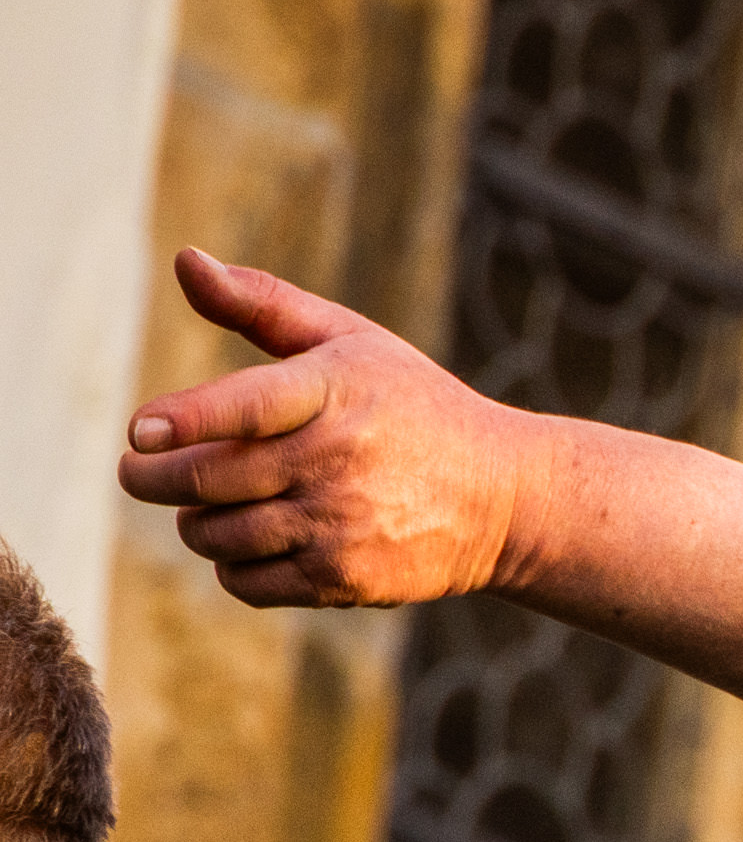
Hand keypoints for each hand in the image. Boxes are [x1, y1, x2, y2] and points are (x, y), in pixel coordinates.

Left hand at [116, 249, 563, 607]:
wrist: (506, 499)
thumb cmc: (413, 407)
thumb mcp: (350, 341)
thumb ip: (263, 303)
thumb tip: (185, 260)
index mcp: (337, 390)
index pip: (240, 408)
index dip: (181, 420)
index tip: (141, 429)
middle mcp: (339, 460)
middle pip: (206, 479)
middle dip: (150, 478)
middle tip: (138, 471)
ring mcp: (343, 524)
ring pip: (216, 534)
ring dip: (194, 521)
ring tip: (207, 504)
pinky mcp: (346, 579)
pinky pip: (248, 581)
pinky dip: (231, 565)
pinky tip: (251, 540)